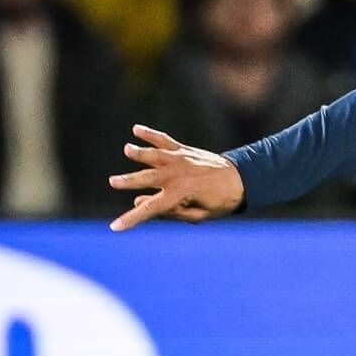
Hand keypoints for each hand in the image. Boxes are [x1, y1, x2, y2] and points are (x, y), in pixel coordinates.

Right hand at [108, 125, 245, 230]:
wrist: (241, 180)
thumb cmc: (221, 202)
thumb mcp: (199, 215)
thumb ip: (171, 211)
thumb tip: (140, 201)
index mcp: (181, 194)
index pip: (150, 209)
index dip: (131, 219)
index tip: (114, 227)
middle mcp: (177, 175)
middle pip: (147, 178)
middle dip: (130, 181)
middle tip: (113, 182)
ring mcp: (180, 160)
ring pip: (154, 155)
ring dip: (140, 153)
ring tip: (128, 150)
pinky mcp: (183, 150)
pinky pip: (164, 140)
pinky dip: (150, 134)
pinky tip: (136, 129)